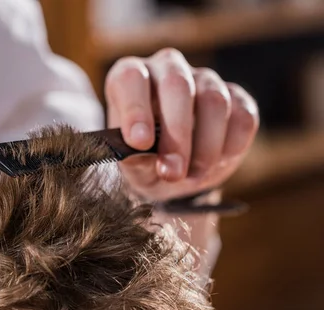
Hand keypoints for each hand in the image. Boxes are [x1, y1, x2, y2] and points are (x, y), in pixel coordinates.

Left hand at [105, 48, 259, 200]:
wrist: (174, 171)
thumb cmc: (143, 161)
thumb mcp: (131, 164)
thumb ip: (133, 158)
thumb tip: (139, 151)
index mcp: (130, 77)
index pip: (130, 77)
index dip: (135, 108)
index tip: (139, 142)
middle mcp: (168, 69)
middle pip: (177, 85)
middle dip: (176, 134)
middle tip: (172, 173)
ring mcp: (205, 80)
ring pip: (214, 100)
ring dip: (205, 147)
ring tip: (192, 177)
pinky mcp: (237, 98)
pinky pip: (242, 117)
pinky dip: (231, 147)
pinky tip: (215, 165)